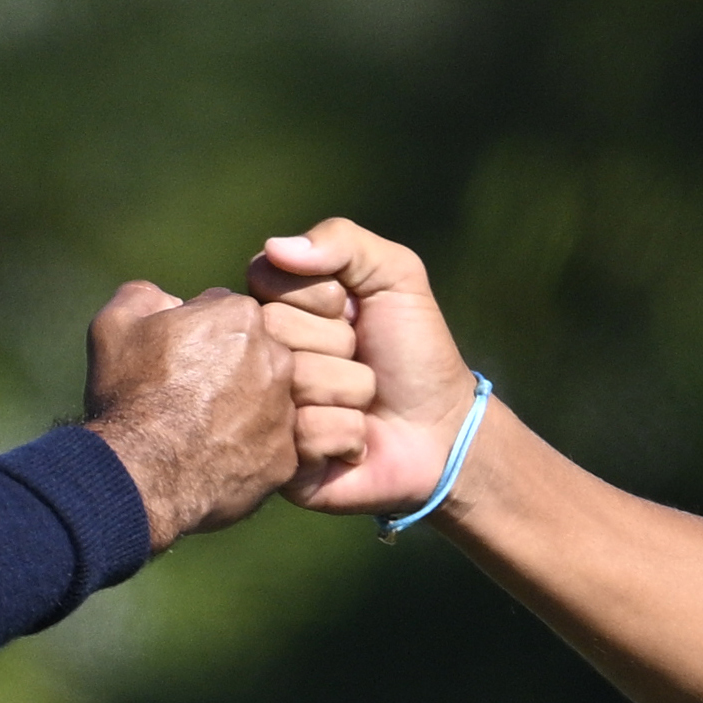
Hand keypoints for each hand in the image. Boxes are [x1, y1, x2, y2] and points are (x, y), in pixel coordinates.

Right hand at [83, 281, 295, 547]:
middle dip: (226, 368)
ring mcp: (286, 411)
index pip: (224, 313)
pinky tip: (212, 458)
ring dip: (240, 408)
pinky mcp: (285, 458)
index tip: (174, 359)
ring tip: (198, 429)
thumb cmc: (129, 395)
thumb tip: (165, 299)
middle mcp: (277, 358)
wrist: (141, 475)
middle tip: (186, 396)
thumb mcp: (115, 325)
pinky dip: (246, 450)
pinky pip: (269, 446)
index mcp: (241, 316)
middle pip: (253, 354)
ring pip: (265, 400)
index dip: (194, 334)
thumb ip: (144, 295)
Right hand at [247, 220, 476, 516]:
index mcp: (275, 308)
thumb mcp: (395, 277)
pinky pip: (302, 434)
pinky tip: (356, 442)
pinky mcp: (276, 461)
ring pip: (292, 381)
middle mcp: (259, 357)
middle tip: (360, 360)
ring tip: (361, 404)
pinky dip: (346, 434)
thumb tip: (274, 247)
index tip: (352, 314)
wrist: (443, 431)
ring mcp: (262, 409)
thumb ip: (343, 241)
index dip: (321, 297)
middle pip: (275, 330)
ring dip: (348, 392)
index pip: (265, 279)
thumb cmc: (414, 350)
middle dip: (339, 345)